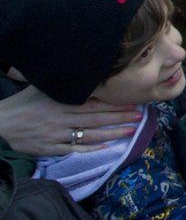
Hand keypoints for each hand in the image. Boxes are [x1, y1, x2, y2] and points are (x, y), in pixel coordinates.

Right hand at [0, 85, 139, 155]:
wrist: (1, 122)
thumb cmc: (24, 102)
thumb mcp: (43, 87)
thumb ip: (64, 83)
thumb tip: (86, 69)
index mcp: (62, 102)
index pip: (94, 103)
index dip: (114, 104)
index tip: (132, 102)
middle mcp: (62, 118)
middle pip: (96, 118)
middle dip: (119, 117)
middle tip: (139, 116)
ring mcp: (57, 134)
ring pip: (90, 135)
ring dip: (112, 133)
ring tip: (131, 131)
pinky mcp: (51, 148)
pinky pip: (75, 150)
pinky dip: (91, 150)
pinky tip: (107, 149)